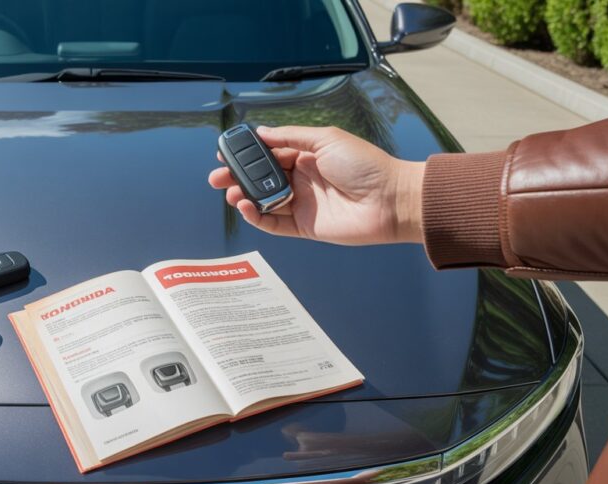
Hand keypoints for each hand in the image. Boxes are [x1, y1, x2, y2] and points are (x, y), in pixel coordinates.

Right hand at [208, 126, 425, 244]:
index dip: (246, 155)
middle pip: (260, 180)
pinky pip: (273, 224)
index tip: (225, 154)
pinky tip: (246, 206)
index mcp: (306, 157)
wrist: (390, 199)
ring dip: (243, 197)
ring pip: (263, 202)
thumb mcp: (326, 139)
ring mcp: (302, 204)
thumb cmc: (366, 165)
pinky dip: (256, 217)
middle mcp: (301, 180)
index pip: (268, 155)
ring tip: (230, 193)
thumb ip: (291, 137)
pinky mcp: (304, 227)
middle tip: (216, 178)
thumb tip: (261, 132)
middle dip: (236, 178)